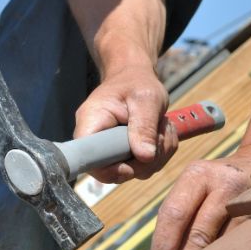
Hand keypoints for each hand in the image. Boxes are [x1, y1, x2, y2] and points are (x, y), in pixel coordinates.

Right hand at [74, 65, 177, 182]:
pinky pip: (144, 168)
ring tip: (162, 128)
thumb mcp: (146, 99)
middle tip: (161, 135)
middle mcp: (95, 141)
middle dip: (144, 161)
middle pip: (114, 172)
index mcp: (91, 122)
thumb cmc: (137, 82)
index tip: (131, 164)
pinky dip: (160, 155)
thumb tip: (145, 157)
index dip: (109, 170)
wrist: (135, 78)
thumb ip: (144, 126)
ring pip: (134, 172)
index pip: (88, 159)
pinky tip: (161, 134)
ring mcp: (110, 152)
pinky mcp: (124, 156)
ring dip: (157, 155)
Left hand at [150, 144, 250, 249]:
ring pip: (223, 243)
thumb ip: (178, 215)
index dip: (164, 245)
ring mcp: (249, 200)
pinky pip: (241, 245)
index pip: (174, 214)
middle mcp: (224, 183)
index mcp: (197, 175)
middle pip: (199, 233)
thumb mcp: (195, 186)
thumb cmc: (217, 184)